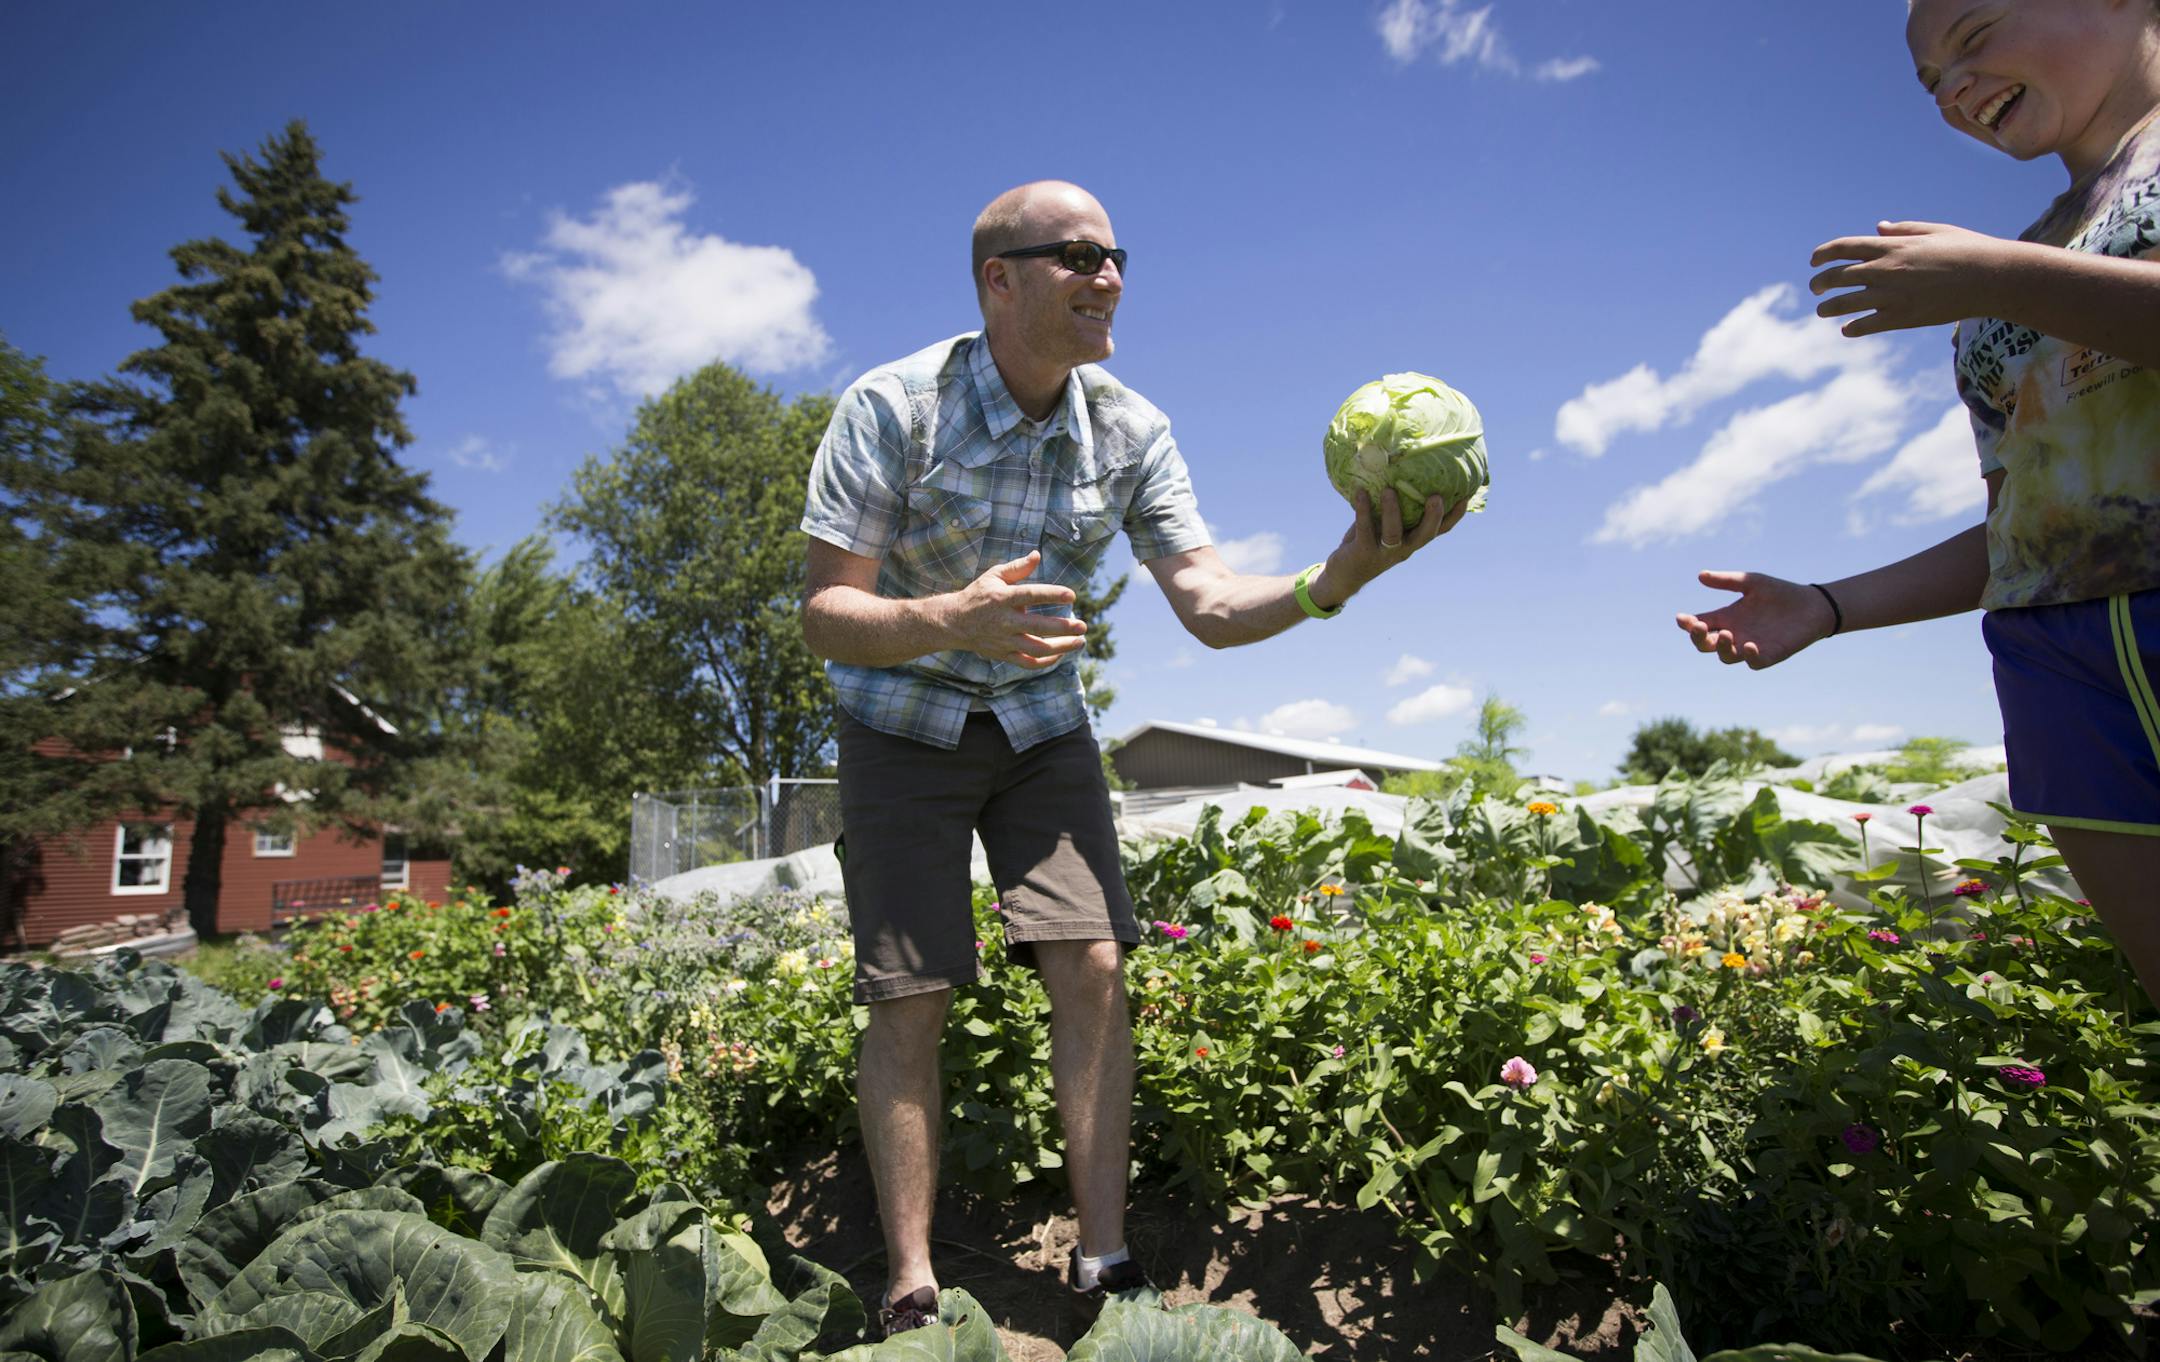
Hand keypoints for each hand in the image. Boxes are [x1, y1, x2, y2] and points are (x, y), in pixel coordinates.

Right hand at [948, 551, 1088, 667]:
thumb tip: (1037, 555)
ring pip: (1036, 648)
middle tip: (1083, 626)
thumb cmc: (978, 595)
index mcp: (1003, 598)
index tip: (1072, 595)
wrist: (954, 622)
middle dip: (1063, 628)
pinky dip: (1047, 662)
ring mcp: (1005, 640)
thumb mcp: (994, 576)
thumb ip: (1018, 568)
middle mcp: (1004, 621)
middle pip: (1038, 627)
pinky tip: (1062, 654)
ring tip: (1080, 641)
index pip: (1030, 595)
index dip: (1052, 595)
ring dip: (1061, 647)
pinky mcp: (1004, 654)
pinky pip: (1028, 663)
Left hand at [1322, 489, 1465, 598]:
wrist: (1344, 574)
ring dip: (1392, 511)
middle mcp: (1404, 548)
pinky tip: (1360, 492)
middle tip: (1437, 497)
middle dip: (1433, 517)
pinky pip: (1365, 529)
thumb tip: (1398, 469)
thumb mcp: (1385, 524)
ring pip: (1394, 534)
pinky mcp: (1363, 553)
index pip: (1440, 530)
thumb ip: (1396, 505)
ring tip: (1389, 490)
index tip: (1466, 496)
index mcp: (1413, 540)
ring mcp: (1384, 553)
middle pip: (1425, 535)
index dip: (1454, 516)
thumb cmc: (1368, 541)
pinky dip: (1363, 510)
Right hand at [1676, 570, 1838, 668]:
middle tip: (1699, 627)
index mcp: (1727, 618)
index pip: (1700, 624)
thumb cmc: (1780, 593)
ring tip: (1728, 634)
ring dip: (1722, 648)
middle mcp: (1735, 635)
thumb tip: (1700, 576)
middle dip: (1698, 638)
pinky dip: (1749, 657)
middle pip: (1706, 644)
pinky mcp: (1769, 655)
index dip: (1687, 624)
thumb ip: (1726, 581)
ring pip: (1726, 657)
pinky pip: (1753, 662)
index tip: (1681, 618)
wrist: (1812, 605)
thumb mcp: (1751, 582)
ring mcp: (1750, 647)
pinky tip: (1750, 645)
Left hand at [1809, 221, 2011, 336]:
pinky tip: (1846, 329)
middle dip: (1820, 282)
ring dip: (1827, 307)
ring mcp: (1890, 296)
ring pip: (1843, 304)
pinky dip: (1851, 328)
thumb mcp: (1934, 231)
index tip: (1814, 261)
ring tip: (1822, 310)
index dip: (1822, 254)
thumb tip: (1877, 228)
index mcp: (1891, 246)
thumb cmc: (1968, 249)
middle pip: (1836, 276)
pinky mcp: (1901, 318)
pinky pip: (1864, 326)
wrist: (1992, 277)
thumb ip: (1902, 230)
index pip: (1843, 247)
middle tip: (1815, 288)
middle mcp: (1884, 270)